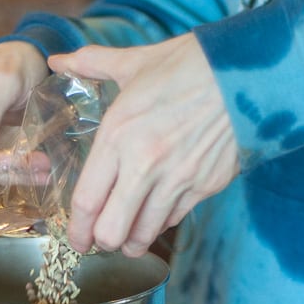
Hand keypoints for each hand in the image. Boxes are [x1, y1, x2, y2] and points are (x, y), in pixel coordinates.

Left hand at [48, 34, 239, 256]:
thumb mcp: (135, 63)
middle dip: (102, 242)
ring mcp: (177, 179)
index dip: (77, 229)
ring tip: (128, 237)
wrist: (246, 72)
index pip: (87, 201)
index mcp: (118, 135)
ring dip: (133, 242)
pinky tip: (157, 214)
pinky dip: (162, 223)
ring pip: (144, 235)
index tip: (76, 239)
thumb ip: (91, 64)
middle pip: (111, 232)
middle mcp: (144, 164)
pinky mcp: (205, 186)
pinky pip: (174, 220)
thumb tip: (57, 60)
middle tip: (101, 240)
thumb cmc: (188, 66)